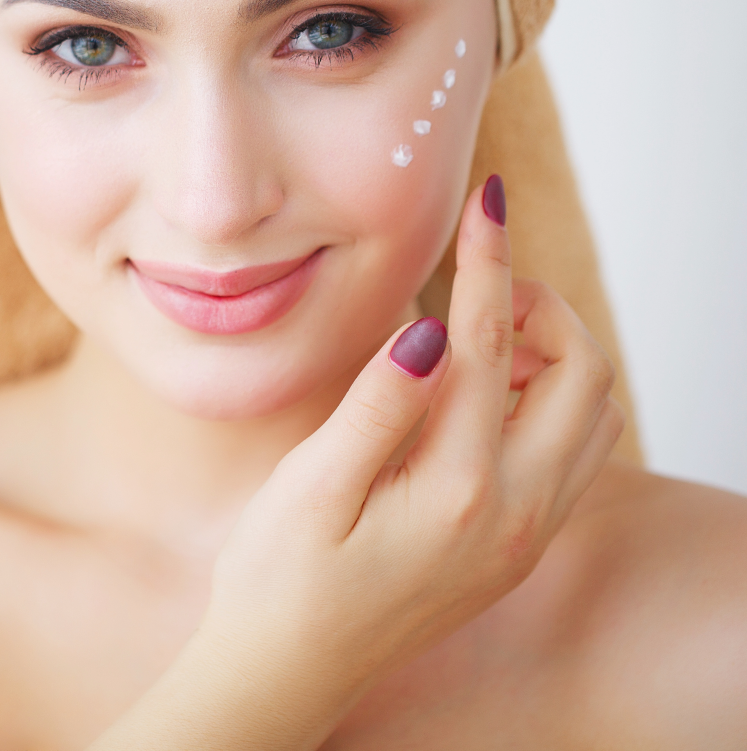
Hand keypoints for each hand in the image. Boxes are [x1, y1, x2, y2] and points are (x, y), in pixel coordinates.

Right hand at [90, 176, 622, 749]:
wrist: (289, 671)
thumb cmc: (282, 579)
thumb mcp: (311, 488)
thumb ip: (379, 406)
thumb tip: (431, 328)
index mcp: (460, 489)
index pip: (492, 345)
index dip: (489, 261)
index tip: (487, 200)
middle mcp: (515, 513)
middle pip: (582, 377)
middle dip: (541, 308)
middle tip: (474, 287)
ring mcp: (524, 534)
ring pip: (590, 415)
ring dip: (553, 355)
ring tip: (480, 335)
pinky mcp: (515, 544)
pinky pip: (571, 453)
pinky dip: (548, 400)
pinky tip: (481, 394)